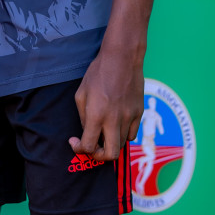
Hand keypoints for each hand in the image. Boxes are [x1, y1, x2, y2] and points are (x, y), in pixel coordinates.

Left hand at [69, 44, 143, 162]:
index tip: (75, 141)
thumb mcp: (81, 93)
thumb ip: (83, 116)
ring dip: (110, 144)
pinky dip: (123, 135)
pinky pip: (132, 134)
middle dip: (98, 156)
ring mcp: (130, 117)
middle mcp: (114, 120)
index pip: (89, 146)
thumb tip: (86, 132)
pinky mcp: (139, 113)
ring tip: (103, 133)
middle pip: (110, 155)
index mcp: (97, 115)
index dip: (79, 148)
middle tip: (92, 147)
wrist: (122, 58)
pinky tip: (116, 125)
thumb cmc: (98, 73)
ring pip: (122, 145)